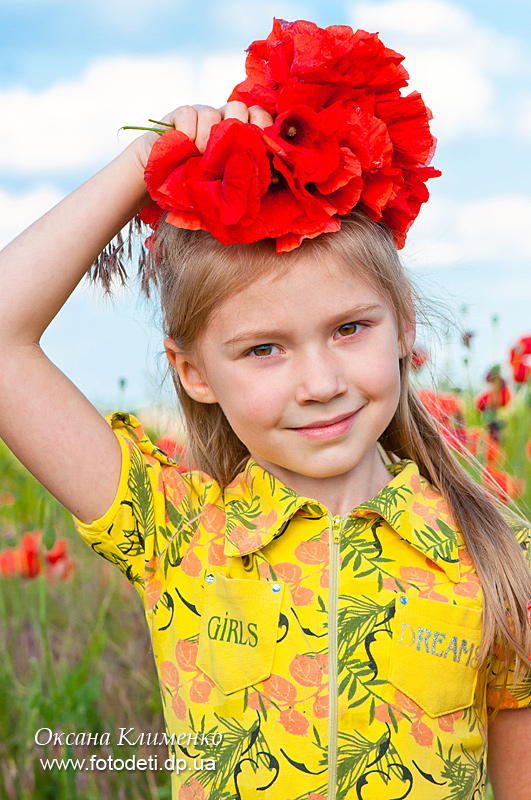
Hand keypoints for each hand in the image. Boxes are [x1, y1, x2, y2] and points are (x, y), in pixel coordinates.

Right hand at [133, 101, 273, 169]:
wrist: (165, 180)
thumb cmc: (200, 182)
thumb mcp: (227, 181)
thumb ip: (249, 175)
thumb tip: (275, 176)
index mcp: (239, 131)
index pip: (258, 114)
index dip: (262, 124)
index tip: (261, 141)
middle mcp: (222, 118)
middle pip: (237, 107)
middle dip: (234, 128)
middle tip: (226, 153)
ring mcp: (201, 114)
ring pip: (211, 112)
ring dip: (207, 139)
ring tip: (201, 158)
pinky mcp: (179, 114)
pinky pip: (188, 114)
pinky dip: (189, 132)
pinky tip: (186, 149)